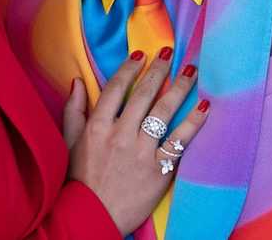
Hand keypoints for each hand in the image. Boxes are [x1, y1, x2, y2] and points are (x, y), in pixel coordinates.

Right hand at [60, 49, 208, 234]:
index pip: (116, 88)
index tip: (141, 54)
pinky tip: (204, 107)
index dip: (130, 68)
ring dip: (179, 88)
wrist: (92, 218)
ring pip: (164, 112)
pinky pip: (180, 141)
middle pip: (144, 94)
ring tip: (191, 71)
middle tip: (169, 53)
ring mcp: (140, 152)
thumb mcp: (66, 143)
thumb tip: (78, 81)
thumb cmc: (79, 181)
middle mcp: (120, 135)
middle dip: (158, 70)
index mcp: (97, 126)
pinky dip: (193, 123)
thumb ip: (73, 111)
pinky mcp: (158, 170)